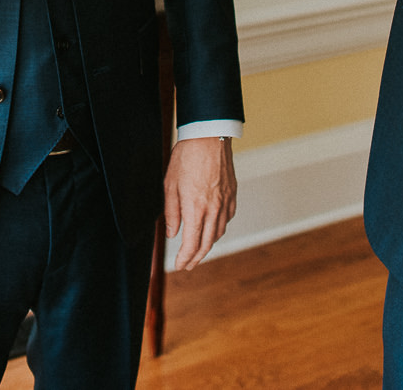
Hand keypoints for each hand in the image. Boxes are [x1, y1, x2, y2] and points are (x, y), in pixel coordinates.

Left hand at [164, 136, 236, 269]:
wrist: (209, 137)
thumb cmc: (186, 157)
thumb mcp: (170, 185)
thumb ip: (171, 212)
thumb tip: (172, 233)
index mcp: (196, 209)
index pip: (191, 244)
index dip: (184, 259)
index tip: (179, 265)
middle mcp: (213, 209)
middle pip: (206, 244)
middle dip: (196, 258)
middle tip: (188, 265)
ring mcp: (225, 202)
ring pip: (218, 233)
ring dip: (207, 245)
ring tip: (198, 249)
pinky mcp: (232, 195)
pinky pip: (226, 219)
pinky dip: (218, 228)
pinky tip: (211, 228)